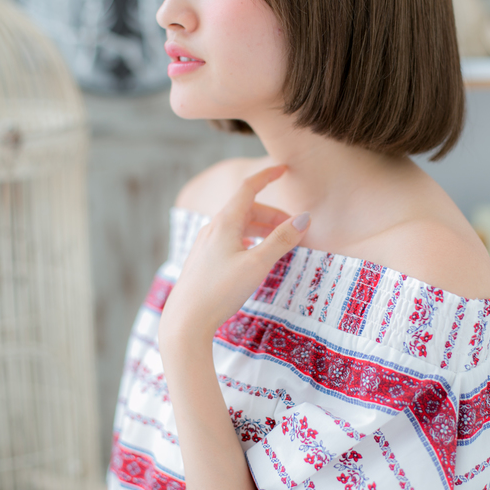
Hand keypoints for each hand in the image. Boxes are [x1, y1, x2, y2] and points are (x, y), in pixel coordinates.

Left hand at [158, 165, 310, 353]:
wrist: (185, 320)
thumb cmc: (220, 291)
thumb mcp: (257, 264)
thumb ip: (281, 240)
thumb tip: (303, 218)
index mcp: (224, 222)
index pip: (248, 188)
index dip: (266, 176)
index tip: (282, 168)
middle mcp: (212, 228)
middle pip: (246, 209)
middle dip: (272, 215)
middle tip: (295, 230)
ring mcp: (205, 244)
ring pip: (238, 226)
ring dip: (261, 229)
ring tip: (279, 243)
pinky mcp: (203, 260)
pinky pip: (230, 240)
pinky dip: (248, 240)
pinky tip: (254, 255)